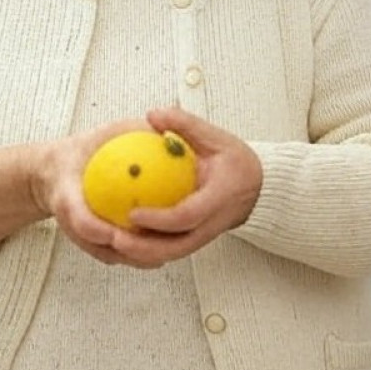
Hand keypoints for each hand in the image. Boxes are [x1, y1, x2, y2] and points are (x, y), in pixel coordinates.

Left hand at [35, 109, 261, 269]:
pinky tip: (124, 239)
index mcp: (218, 199)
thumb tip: (153, 115)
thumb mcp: (216, 137)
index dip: (159, 219)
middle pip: (175, 247)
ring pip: (171, 254)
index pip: (185, 216)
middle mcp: (211, 224)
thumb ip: (185, 125)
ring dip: (141, 254)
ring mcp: (204, 236)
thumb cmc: (236, 163)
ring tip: (112, 243)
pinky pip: (169, 249)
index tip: (134, 211)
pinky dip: (147, 250)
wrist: (258, 188)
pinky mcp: (195, 240)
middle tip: (114, 238)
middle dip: (142, 248)